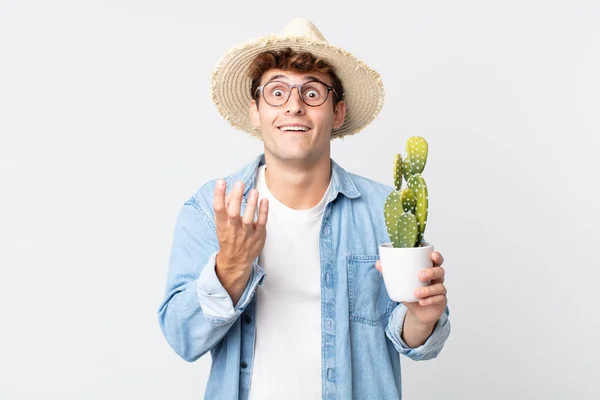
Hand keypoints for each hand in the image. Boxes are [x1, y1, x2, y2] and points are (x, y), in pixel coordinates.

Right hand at [213, 179, 268, 301]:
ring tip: (254, 191)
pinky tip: (265, 201)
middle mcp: (233, 230)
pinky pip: (261, 224)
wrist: (236, 262)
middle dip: (236, 198)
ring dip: (251, 205)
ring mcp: (246, 234)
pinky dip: (263, 212)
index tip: (221, 182)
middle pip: (233, 213)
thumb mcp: (222, 224)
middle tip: (239, 183)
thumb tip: (231, 191)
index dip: (218, 195)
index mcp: (222, 226)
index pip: (218, 209)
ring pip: (248, 219)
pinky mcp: (258, 237)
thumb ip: (226, 207)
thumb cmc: (229, 238)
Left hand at [376, 251, 446, 326]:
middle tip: (420, 275)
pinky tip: (421, 302)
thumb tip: (378, 263)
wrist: (417, 312)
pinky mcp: (441, 301)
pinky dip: (430, 300)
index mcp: (429, 269)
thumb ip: (390, 272)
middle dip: (431, 272)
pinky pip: (439, 299)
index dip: (437, 256)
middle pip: (440, 271)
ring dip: (428, 290)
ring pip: (439, 287)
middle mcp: (437, 278)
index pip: (437, 260)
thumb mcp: (400, 282)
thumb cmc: (410, 292)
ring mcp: (440, 290)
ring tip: (416, 293)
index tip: (432, 255)